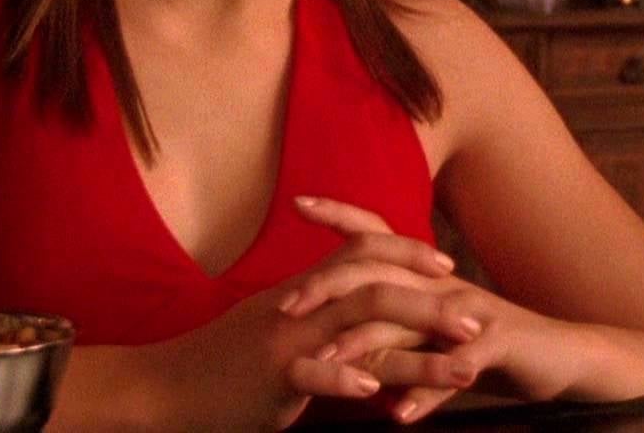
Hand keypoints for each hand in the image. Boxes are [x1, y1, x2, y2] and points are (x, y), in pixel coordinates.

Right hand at [143, 198, 477, 429]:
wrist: (165, 388)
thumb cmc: (223, 365)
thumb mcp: (275, 329)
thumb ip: (316, 319)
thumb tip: (355, 322)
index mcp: (305, 294)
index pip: (363, 251)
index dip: (407, 252)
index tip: (447, 266)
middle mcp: (302, 310)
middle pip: (377, 288)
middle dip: (434, 305)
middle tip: (478, 322)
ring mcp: (287, 342)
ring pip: (362, 332)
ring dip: (418, 354)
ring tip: (462, 370)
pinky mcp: (272, 378)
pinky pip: (313, 374)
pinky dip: (346, 379)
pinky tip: (378, 393)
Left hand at [282, 197, 585, 422]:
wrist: (559, 357)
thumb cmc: (486, 345)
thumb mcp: (432, 333)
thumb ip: (392, 328)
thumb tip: (340, 337)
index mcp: (424, 277)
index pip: (377, 235)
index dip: (340, 213)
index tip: (297, 201)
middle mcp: (442, 285)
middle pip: (379, 272)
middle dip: (329, 287)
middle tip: (286, 308)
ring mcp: (469, 312)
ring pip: (409, 321)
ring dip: (366, 344)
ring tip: (327, 364)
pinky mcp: (497, 345)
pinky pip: (455, 369)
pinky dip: (426, 392)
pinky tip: (399, 413)